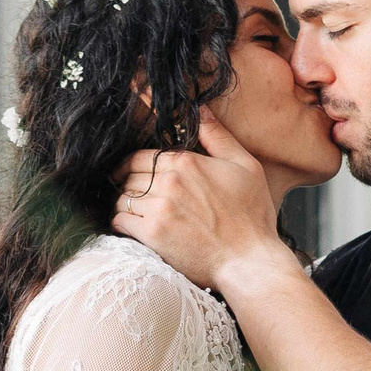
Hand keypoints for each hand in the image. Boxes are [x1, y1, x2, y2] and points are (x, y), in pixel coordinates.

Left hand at [110, 112, 286, 289]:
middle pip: (129, 176)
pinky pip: (120, 221)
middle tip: (134, 194)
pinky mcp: (152, 234)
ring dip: (124, 204)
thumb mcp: (245, 167)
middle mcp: (169, 181)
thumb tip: (201, 109)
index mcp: (186, 162)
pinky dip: (122, 223)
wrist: (249, 260)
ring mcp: (158, 208)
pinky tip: (133, 227)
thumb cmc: (251, 216)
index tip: (132, 173)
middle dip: (129, 184)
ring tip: (134, 212)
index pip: (140, 156)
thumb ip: (218, 136)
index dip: (133, 165)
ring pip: (122, 198)